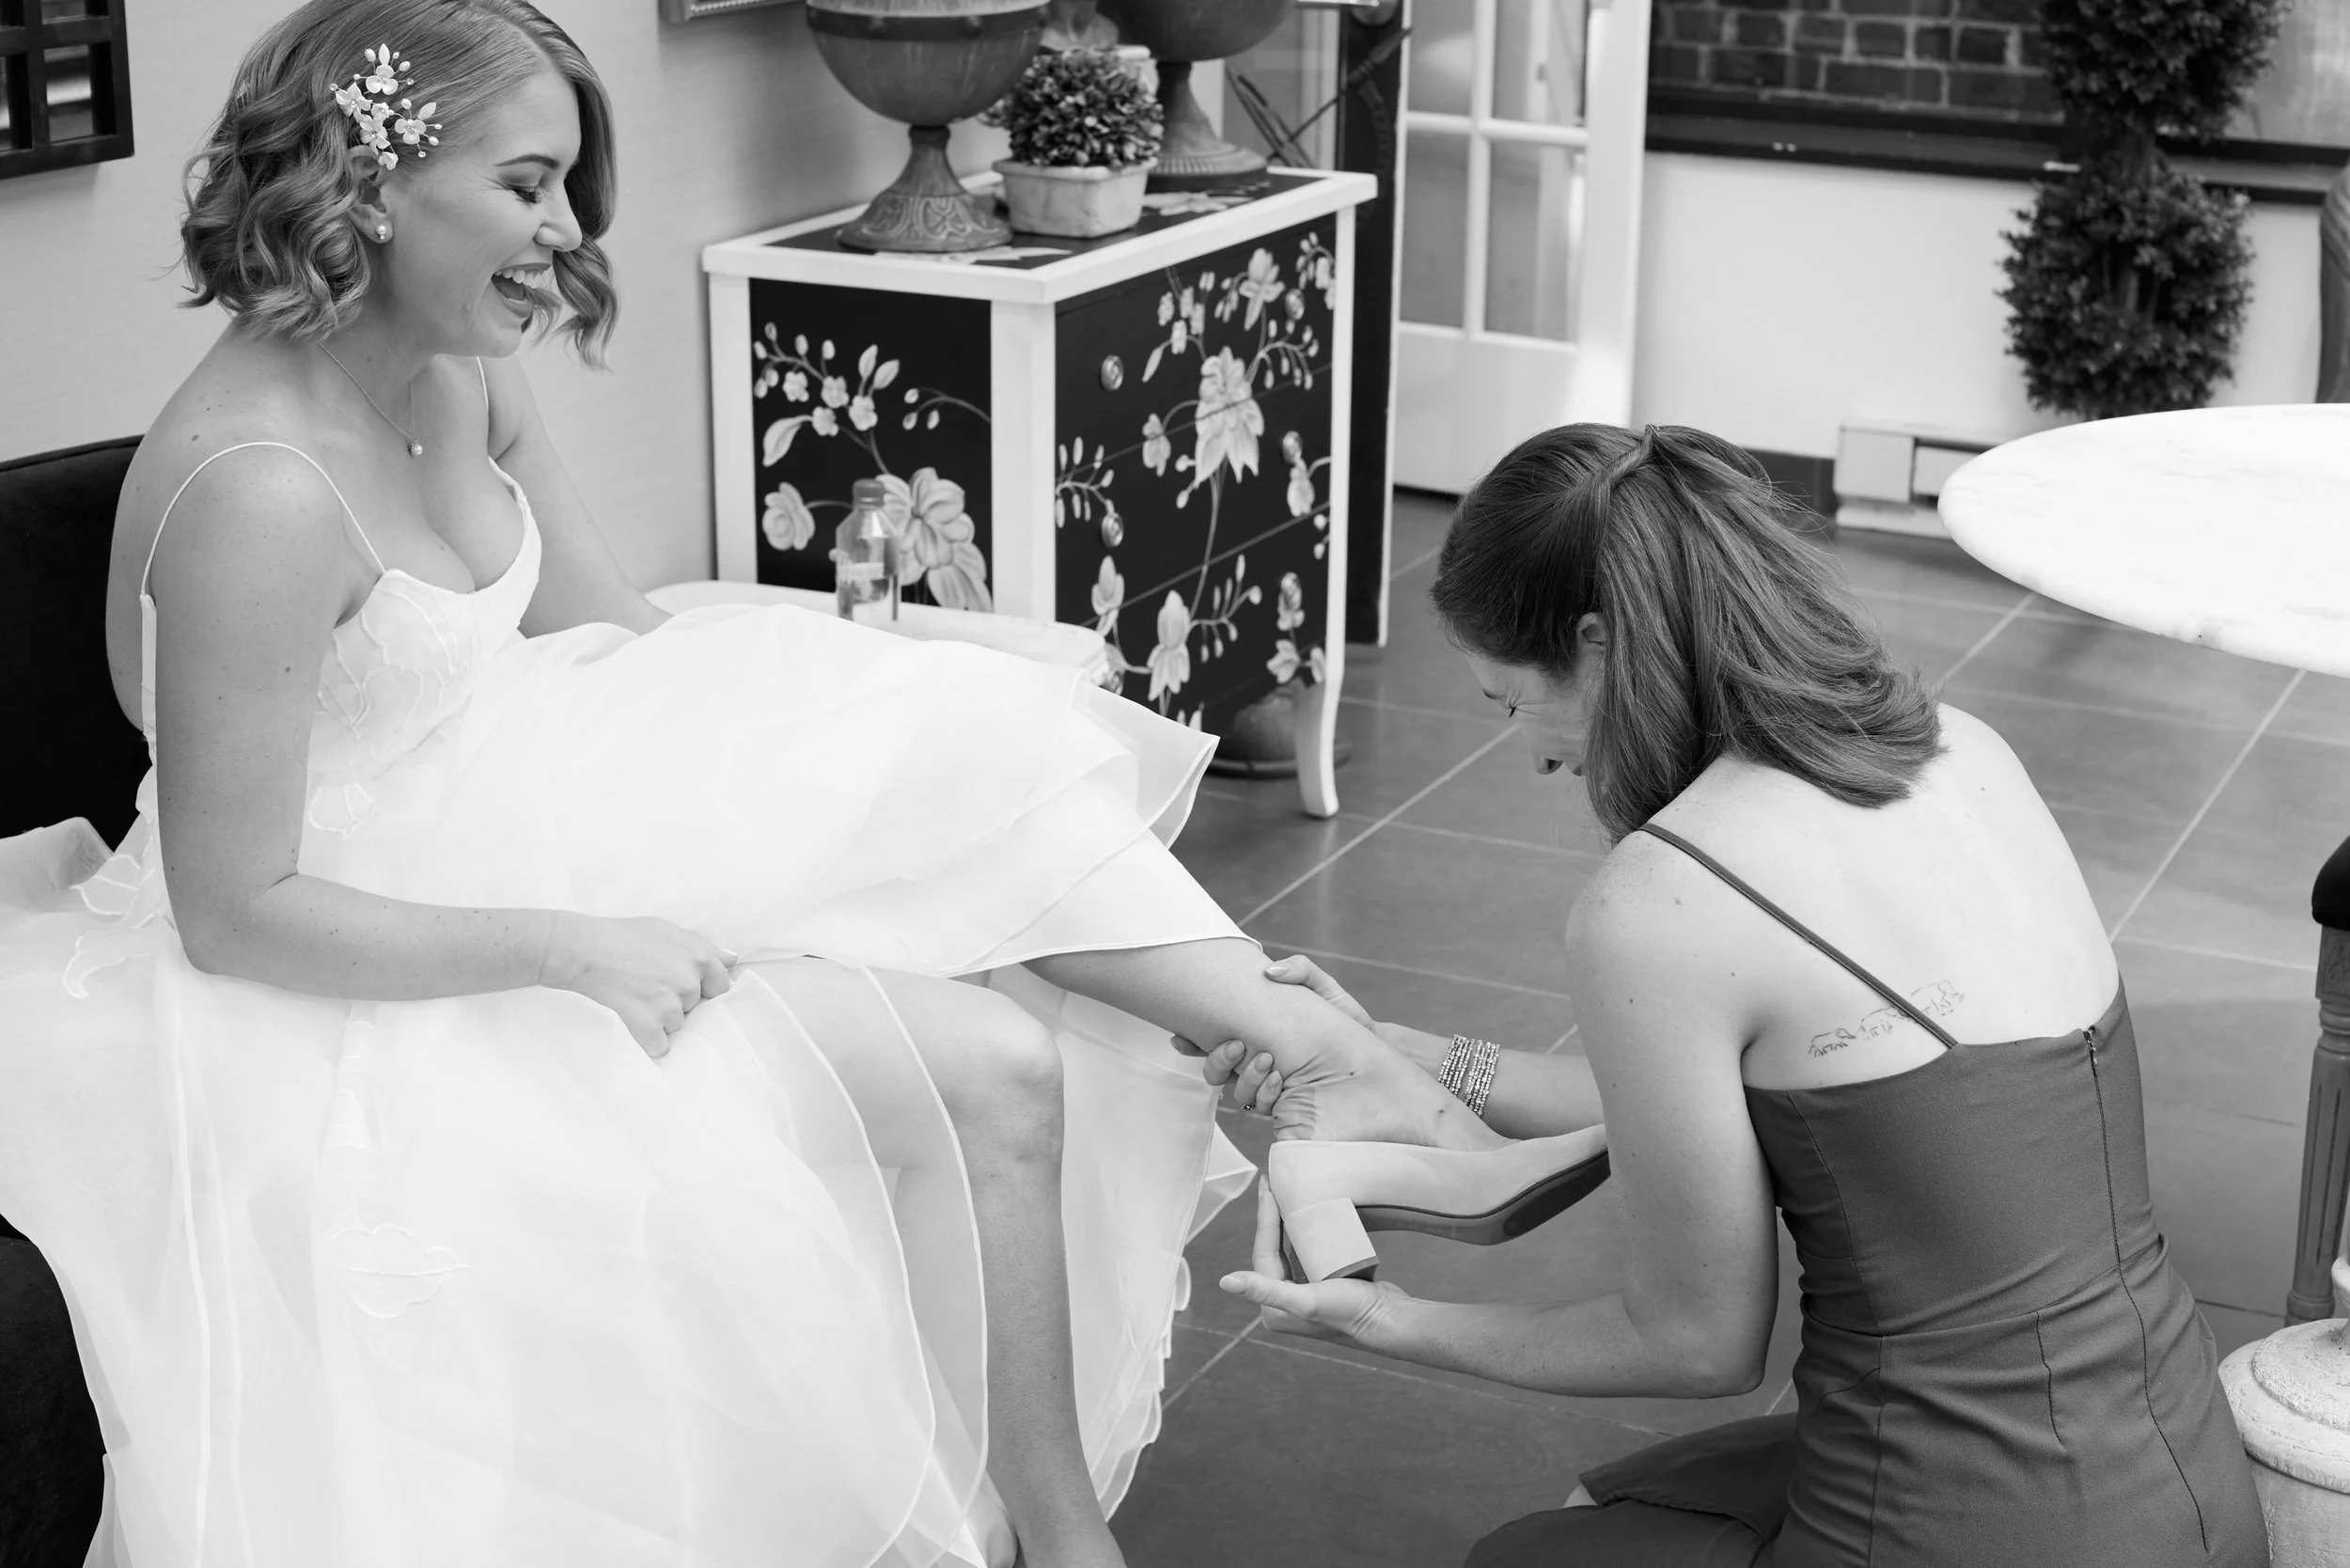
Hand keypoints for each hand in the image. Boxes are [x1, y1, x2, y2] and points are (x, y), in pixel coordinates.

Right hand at [539, 911, 734, 1057]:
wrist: (584, 949)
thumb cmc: (624, 935)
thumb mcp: (668, 930)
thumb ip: (704, 946)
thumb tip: (732, 960)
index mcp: (700, 958)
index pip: (721, 987)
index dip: (703, 989)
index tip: (684, 988)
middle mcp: (689, 983)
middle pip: (696, 1008)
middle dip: (679, 1003)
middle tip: (651, 989)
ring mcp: (670, 1007)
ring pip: (676, 1026)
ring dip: (661, 1020)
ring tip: (637, 1000)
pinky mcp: (649, 1026)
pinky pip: (661, 1046)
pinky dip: (649, 1041)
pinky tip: (633, 1022)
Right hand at [1173, 953, 1376, 1114]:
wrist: (1371, 1049)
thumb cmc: (1343, 1016)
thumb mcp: (1322, 986)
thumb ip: (1298, 970)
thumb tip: (1270, 973)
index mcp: (1254, 1035)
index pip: (1211, 1040)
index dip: (1191, 1041)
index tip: (1182, 1035)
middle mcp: (1255, 1063)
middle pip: (1214, 1070)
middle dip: (1214, 1060)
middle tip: (1235, 1045)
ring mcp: (1269, 1086)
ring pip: (1235, 1092)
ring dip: (1243, 1078)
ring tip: (1268, 1062)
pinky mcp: (1287, 1105)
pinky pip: (1260, 1108)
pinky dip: (1264, 1095)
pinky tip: (1279, 1081)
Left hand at [1218, 1182, 1413, 1350]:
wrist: (1388, 1321)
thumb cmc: (1349, 1312)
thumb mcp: (1306, 1300)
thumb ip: (1266, 1291)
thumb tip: (1224, 1282)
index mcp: (1273, 1307)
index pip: (1264, 1253)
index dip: (1265, 1218)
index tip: (1267, 1188)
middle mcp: (1283, 1303)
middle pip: (1274, 1250)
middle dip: (1272, 1217)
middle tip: (1272, 1184)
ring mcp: (1304, 1294)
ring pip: (1290, 1250)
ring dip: (1288, 1223)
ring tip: (1288, 1194)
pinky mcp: (1323, 1286)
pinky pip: (1307, 1253)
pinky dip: (1305, 1234)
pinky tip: (1309, 1215)